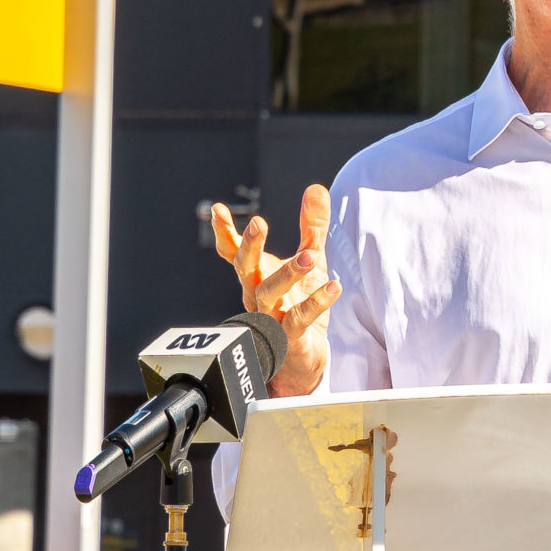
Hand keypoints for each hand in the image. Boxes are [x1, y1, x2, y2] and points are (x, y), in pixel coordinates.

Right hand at [212, 187, 341, 396]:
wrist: (300, 361)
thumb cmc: (299, 306)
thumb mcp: (310, 260)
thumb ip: (312, 227)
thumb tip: (316, 189)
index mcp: (258, 276)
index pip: (235, 253)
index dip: (225, 233)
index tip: (217, 210)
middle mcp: (258, 295)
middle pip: (246, 269)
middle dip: (249, 246)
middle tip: (257, 224)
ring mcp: (271, 318)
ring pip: (268, 294)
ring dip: (287, 275)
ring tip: (309, 257)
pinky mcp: (289, 338)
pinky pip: (300, 319)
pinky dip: (317, 302)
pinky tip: (334, 286)